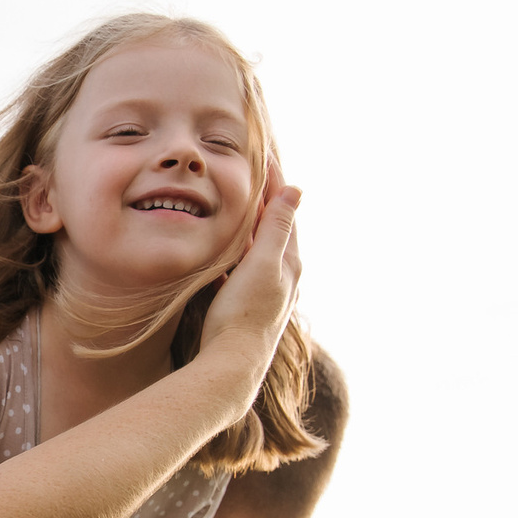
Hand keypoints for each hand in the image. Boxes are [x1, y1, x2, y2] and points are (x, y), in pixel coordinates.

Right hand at [203, 182, 302, 377]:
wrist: (232, 364)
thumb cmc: (245, 313)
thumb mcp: (262, 264)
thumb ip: (277, 227)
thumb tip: (296, 190)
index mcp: (288, 261)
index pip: (284, 209)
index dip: (274, 181)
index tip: (264, 154)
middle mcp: (282, 275)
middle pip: (274, 227)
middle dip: (264, 199)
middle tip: (250, 172)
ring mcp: (265, 291)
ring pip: (258, 247)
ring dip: (249, 225)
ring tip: (235, 204)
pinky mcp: (247, 304)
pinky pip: (242, 267)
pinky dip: (235, 250)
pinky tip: (221, 251)